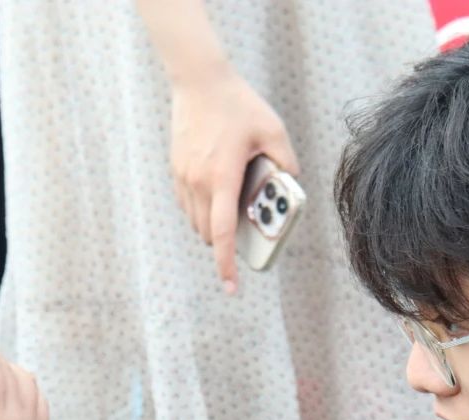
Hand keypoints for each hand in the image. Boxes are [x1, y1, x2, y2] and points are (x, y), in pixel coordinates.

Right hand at [170, 69, 299, 293]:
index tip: (231, 287)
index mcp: (222, 176)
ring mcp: (183, 177)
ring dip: (214, 228)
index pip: (223, 232)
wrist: (199, 81)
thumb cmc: (238, 105)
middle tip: (248, 236)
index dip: (226, 264)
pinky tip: (217, 197)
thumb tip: (292, 186)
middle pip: (210, 234)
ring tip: (234, 210)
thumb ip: (286, 162)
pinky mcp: (176, 171)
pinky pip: (187, 206)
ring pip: (196, 223)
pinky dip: (202, 212)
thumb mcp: (273, 130)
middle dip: (227, 244)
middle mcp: (198, 182)